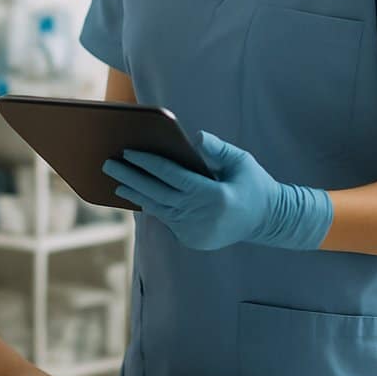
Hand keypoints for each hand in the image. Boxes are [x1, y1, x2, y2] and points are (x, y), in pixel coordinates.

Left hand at [101, 130, 332, 250]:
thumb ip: (218, 149)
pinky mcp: (192, 240)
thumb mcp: (242, 162)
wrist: (268, 221)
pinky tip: (133, 194)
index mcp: (216, 196)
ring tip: (115, 180)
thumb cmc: (253, 184)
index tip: (129, 152)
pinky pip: (165, 220)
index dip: (150, 164)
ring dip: (135, 194)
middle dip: (132, 177)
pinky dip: (149, 206)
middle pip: (158, 194)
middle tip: (108, 163)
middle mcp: (203, 217)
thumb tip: (194, 136)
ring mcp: (196, 232)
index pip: (175, 177)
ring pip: (158, 209)